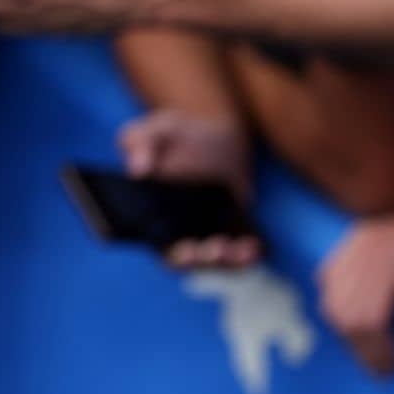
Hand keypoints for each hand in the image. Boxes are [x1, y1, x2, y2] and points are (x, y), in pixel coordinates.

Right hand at [118, 109, 259, 268]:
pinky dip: (245, 255)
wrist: (213, 134)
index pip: (153, 244)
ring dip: (227, 262)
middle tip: (216, 249)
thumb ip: (139, 142)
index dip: (169, 252)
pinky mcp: (226, 232)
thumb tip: (138, 168)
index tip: (185, 251)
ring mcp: (201, 235)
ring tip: (241, 251)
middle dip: (201, 260)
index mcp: (146, 214)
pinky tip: (255, 248)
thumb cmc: (176, 135)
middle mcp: (173, 231)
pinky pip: (234, 252)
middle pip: (185, 259)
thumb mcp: (156, 131)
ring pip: (212, 261)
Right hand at [317, 186, 393, 376]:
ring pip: (330, 301)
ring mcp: (353, 245)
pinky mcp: (352, 242)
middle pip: (343, 315)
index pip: (367, 318)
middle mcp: (361, 252)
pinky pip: (328, 280)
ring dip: (348, 332)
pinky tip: (361, 322)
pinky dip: (338, 307)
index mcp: (387, 259)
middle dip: (362, 349)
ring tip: (376, 351)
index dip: (378, 351)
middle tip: (385, 370)